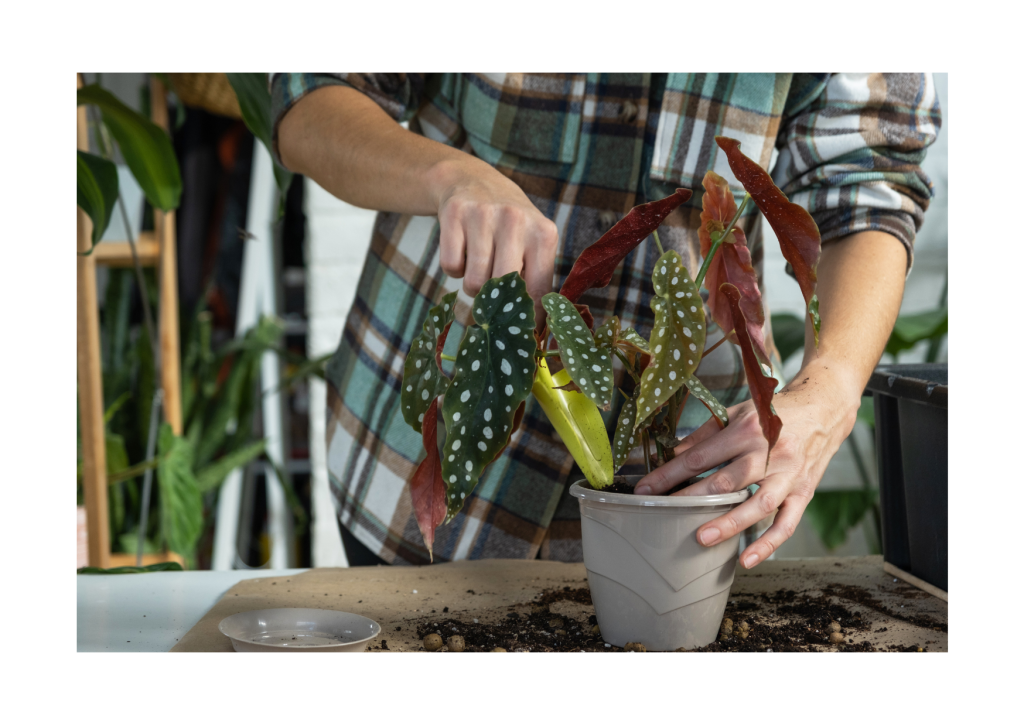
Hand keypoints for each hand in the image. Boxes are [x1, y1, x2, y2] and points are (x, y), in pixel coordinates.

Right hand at [432, 160, 558, 324]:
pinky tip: (462, 250)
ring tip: (479, 266)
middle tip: (491, 293)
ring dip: (472, 285)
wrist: (474, 181)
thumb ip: (535, 281)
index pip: (539, 291)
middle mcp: (516, 220)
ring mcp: (483, 214)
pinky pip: (451, 266)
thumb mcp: (532, 244)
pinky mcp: (454, 213)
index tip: (520, 333)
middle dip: (494, 300)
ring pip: (474, 282)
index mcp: (543, 234)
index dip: (528, 318)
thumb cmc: (510, 226)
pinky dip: (454, 268)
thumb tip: (533, 332)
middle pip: (502, 288)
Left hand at [634, 360, 860, 568]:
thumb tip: (675, 453)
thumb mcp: (737, 412)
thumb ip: (706, 433)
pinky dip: (768, 543)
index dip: (671, 473)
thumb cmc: (774, 412)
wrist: (824, 409)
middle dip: (692, 498)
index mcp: (747, 430)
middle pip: (726, 480)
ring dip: (729, 523)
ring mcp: (789, 475)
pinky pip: (787, 523)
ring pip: (757, 504)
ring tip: (702, 538)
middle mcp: (769, 452)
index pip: (701, 456)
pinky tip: (747, 560)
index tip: (647, 489)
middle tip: (664, 514)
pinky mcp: (804, 493)